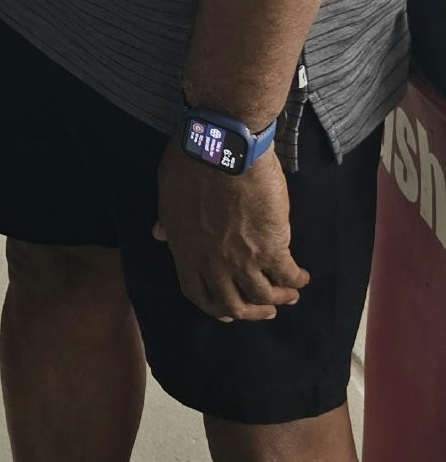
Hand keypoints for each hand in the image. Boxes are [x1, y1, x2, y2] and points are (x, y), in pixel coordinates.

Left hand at [153, 138, 308, 322]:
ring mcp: (241, 259)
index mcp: (184, 249)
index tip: (228, 312)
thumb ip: (168, 219)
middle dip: (251, 313)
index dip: (214, 306)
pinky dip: (297, 280)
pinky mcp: (271, 247)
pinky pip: (287, 275)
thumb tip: (159, 234)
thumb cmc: (190, 160)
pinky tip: (302, 276)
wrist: (223, 148)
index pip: (197, 292)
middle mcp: (212, 262)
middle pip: (232, 304)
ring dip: (278, 299)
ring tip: (289, 294)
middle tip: (266, 310)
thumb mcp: (167, 191)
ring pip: (262, 296)